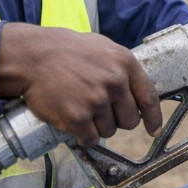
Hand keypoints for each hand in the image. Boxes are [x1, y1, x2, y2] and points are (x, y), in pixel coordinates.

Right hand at [0, 23, 162, 146]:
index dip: (153, 117)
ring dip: (97, 127)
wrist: (34, 55)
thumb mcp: (104, 49)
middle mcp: (115, 82)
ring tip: (81, 108)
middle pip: (130, 120)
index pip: (149, 98)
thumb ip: (123, 69)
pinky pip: (90, 139)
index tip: (153, 129)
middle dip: (118, 120)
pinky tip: (74, 123)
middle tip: (100, 111)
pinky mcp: (78, 117)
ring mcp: (97, 100)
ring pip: (110, 131)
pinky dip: (83, 136)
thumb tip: (138, 93)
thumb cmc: (68, 51)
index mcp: (125, 63)